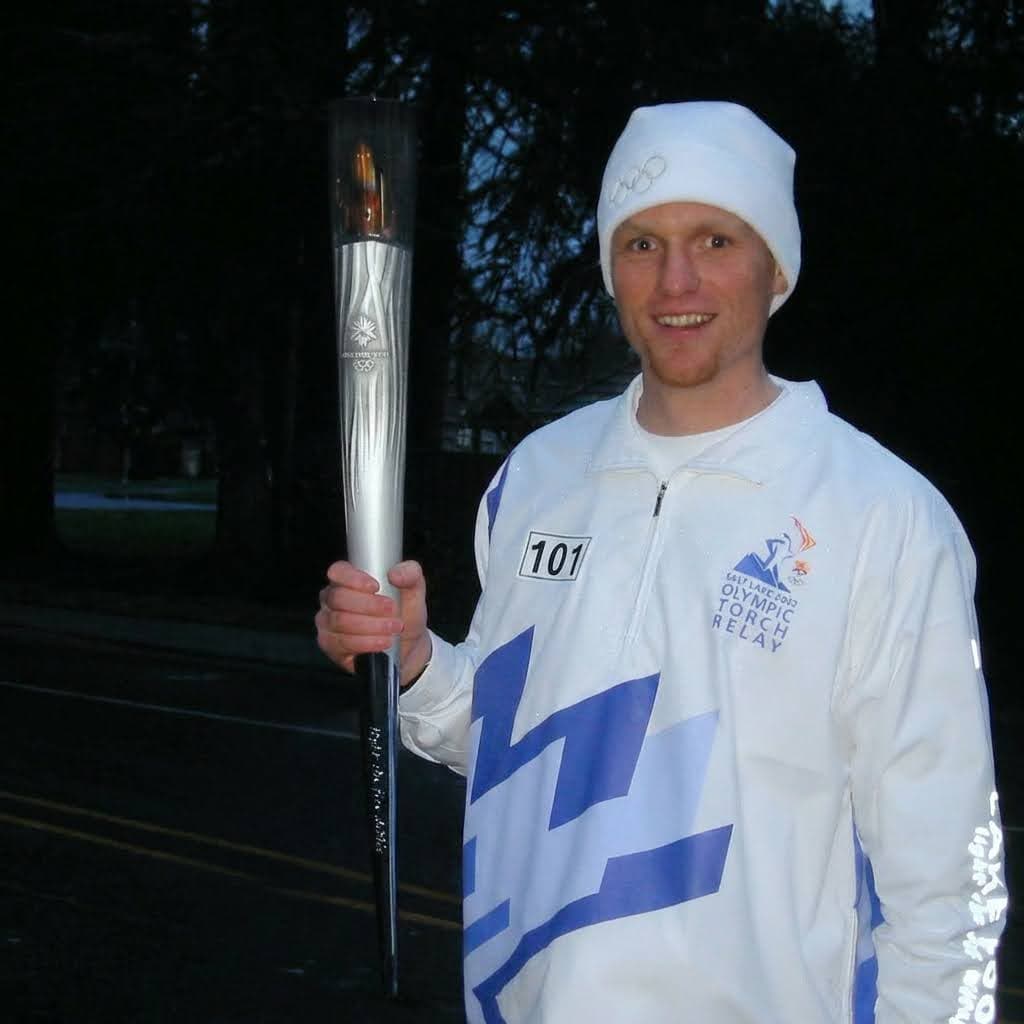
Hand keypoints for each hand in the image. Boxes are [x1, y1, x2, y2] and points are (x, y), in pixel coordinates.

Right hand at [316, 559, 431, 686]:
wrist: (408, 646)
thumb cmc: (405, 613)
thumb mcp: (415, 590)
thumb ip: (410, 574)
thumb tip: (395, 574)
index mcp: (348, 579)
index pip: (339, 571)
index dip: (354, 578)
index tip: (376, 587)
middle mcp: (333, 599)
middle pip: (339, 598)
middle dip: (369, 605)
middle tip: (392, 611)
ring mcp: (329, 623)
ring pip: (341, 621)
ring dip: (371, 626)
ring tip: (393, 628)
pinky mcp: (331, 646)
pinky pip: (342, 643)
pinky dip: (366, 643)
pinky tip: (383, 643)